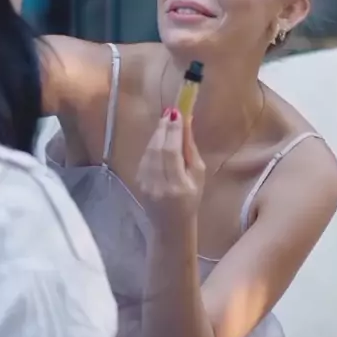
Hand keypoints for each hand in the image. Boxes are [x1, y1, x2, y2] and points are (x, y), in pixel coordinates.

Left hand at [137, 108, 204, 232]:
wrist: (171, 224)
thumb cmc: (191, 199)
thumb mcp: (199, 175)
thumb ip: (190, 150)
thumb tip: (186, 124)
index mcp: (178, 185)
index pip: (172, 152)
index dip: (173, 131)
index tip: (177, 113)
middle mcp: (159, 184)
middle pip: (158, 149)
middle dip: (163, 128)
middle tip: (169, 112)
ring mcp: (146, 184)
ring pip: (149, 152)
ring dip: (156, 135)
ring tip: (164, 122)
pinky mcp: (138, 182)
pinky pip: (144, 158)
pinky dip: (151, 145)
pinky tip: (158, 139)